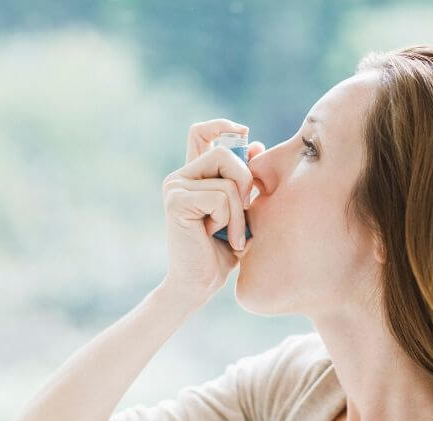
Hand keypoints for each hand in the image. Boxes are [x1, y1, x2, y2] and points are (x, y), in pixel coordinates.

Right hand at [161, 119, 264, 303]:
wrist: (200, 283)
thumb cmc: (223, 250)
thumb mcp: (241, 209)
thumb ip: (246, 180)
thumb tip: (256, 144)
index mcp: (194, 175)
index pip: (201, 132)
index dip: (222, 126)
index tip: (245, 133)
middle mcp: (180, 177)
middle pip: (225, 152)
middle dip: (245, 182)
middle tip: (244, 213)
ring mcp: (175, 186)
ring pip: (227, 179)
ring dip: (239, 212)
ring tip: (231, 234)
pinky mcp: (176, 201)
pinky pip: (220, 197)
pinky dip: (229, 220)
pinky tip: (216, 236)